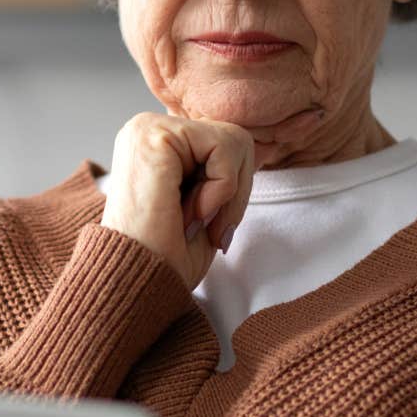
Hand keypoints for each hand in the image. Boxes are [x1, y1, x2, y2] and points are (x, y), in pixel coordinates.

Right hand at [98, 108, 318, 289]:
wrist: (139, 288)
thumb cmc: (169, 260)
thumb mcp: (210, 207)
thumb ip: (228, 172)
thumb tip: (277, 142)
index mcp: (159, 144)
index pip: (226, 143)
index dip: (241, 180)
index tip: (239, 199)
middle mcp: (148, 128)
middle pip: (236, 138)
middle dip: (236, 192)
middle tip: (207, 228)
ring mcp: (147, 128)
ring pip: (234, 140)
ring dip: (227, 194)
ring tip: (195, 221)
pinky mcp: (153, 135)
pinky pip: (223, 148)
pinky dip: (220, 190)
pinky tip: (190, 213)